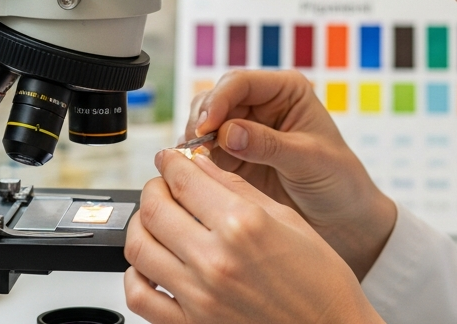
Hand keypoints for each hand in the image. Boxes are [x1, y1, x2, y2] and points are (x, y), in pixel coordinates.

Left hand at [124, 149, 384, 323]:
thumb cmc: (321, 282)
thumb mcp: (288, 220)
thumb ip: (237, 188)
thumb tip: (200, 165)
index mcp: (243, 225)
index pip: (184, 180)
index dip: (169, 162)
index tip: (168, 159)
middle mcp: (216, 260)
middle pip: (155, 209)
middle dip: (154, 188)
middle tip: (163, 186)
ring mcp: (199, 297)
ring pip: (138, 248)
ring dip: (141, 226)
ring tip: (156, 221)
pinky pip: (139, 296)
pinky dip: (135, 275)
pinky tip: (152, 264)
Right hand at [184, 70, 395, 277]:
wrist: (343, 220)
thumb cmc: (339, 181)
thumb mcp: (309, 160)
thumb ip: (268, 145)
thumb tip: (227, 132)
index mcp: (285, 91)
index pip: (241, 83)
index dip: (218, 100)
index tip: (206, 127)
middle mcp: (260, 105)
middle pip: (215, 99)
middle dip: (201, 120)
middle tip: (193, 148)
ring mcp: (243, 131)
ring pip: (203, 124)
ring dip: (194, 141)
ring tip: (193, 162)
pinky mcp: (232, 158)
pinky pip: (204, 152)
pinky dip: (195, 161)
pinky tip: (193, 174)